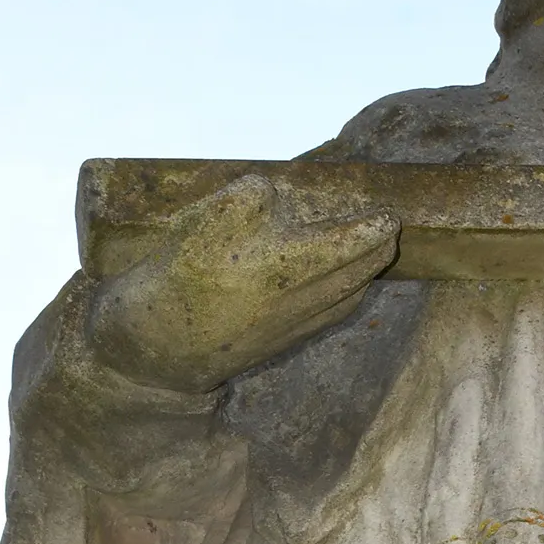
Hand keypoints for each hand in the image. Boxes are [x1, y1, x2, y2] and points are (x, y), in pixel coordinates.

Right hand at [87, 174, 398, 392]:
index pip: (350, 244)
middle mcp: (299, 301)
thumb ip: (248, 198)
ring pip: (345, 299)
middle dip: (378, 252)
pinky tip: (337, 289)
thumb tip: (272, 194)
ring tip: (370, 255)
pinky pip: (325, 317)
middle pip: (357, 274)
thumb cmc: (175, 278)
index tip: (389, 215)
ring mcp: (290, 328)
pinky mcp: (275, 345)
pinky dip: (342, 298)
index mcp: (287, 266)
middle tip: (387, 230)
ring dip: (363, 275)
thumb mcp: (204, 219)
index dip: (373, 227)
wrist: (154, 350)